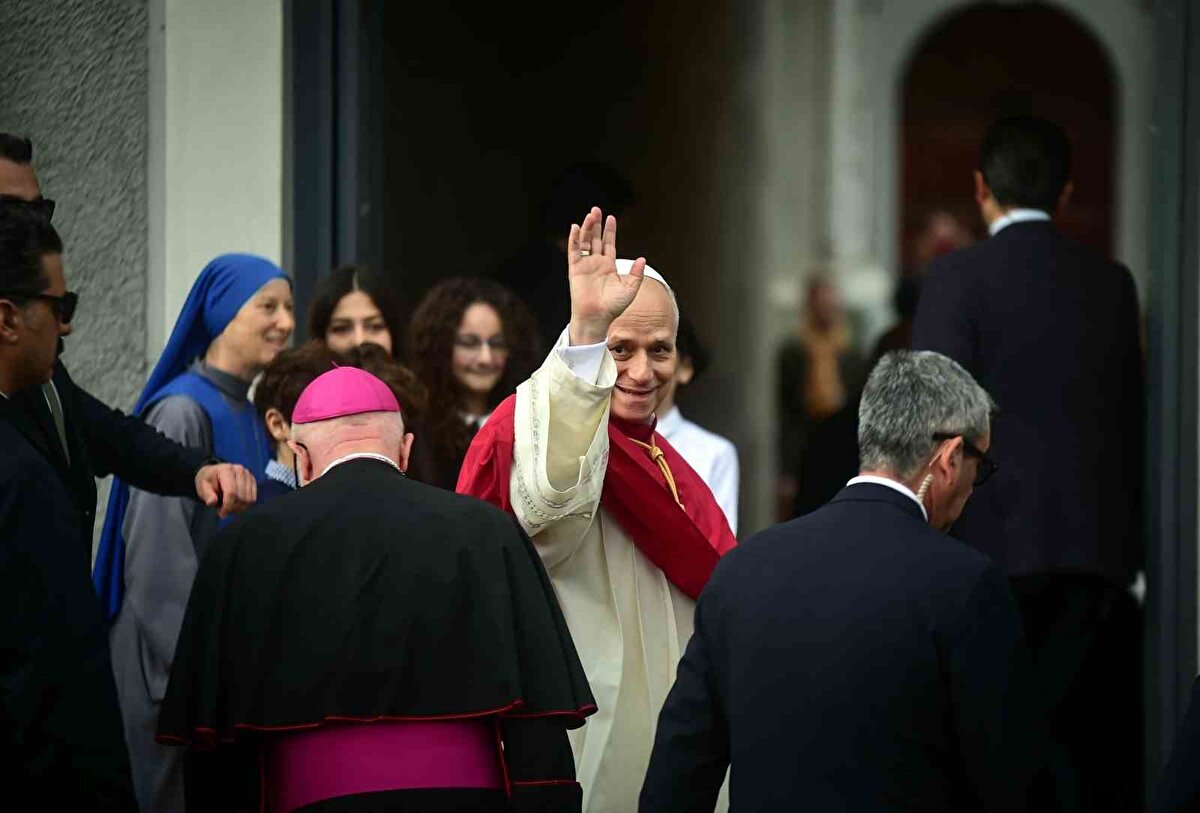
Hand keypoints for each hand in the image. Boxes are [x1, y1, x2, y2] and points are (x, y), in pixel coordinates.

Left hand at [195, 463, 256, 517]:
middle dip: (233, 508)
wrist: (214, 474)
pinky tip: (236, 504)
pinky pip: (253, 498)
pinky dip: (245, 505)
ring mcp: (247, 474)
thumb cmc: (208, 481)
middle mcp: (239, 470)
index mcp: (225, 470)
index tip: (221, 514)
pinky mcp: (252, 479)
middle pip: (241, 497)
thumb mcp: (202, 487)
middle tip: (224, 511)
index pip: (231, 492)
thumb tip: (212, 502)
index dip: (227, 506)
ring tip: (229, 507)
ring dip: (239, 507)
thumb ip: (207, 495)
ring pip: (248, 499)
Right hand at [567, 206, 646, 344]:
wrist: (597, 317)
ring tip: (590, 214)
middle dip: (596, 225)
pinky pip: (574, 251)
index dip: (609, 231)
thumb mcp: (631, 289)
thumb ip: (636, 274)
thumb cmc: (614, 307)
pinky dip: (573, 239)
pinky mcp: (575, 269)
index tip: (611, 218)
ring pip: (585, 241)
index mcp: (608, 266)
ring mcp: (585, 265)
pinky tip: (575, 227)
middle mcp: (596, 263)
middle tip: (597, 210)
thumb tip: (642, 259)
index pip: (608, 244)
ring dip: (586, 228)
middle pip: (595, 239)